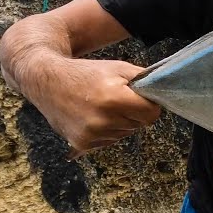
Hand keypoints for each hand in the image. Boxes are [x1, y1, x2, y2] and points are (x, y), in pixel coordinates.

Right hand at [24, 58, 161, 156]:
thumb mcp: (118, 68)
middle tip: (115, 98)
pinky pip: (109, 141)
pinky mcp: (82, 144)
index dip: (148, 105)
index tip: (138, 97)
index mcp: (114, 98)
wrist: (46, 81)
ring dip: (119, 122)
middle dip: (133, 112)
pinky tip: (92, 117)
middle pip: (139, 125)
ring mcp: (91, 135)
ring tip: (100, 106)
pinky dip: (106, 131)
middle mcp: (102, 120)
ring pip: (124, 134)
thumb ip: (144, 80)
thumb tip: (166, 92)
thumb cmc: (85, 72)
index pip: (152, 114)